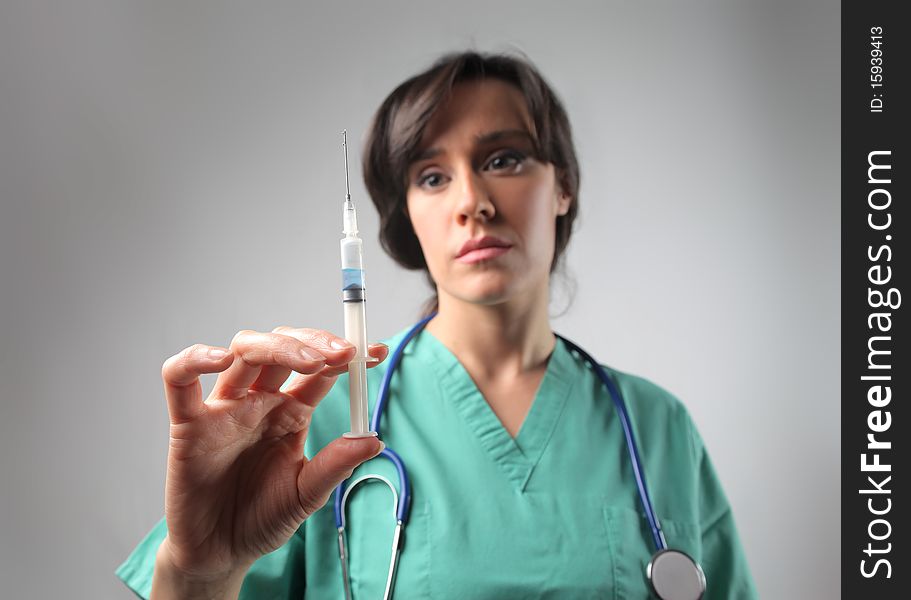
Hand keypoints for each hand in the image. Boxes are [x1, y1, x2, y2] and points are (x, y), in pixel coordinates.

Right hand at [152, 327, 386, 594]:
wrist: (221, 554)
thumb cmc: (262, 519)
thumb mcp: (306, 493)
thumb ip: (335, 465)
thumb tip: (375, 439)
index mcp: (291, 411)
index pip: (320, 369)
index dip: (347, 357)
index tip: (378, 353)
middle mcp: (259, 401)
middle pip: (283, 348)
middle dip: (315, 343)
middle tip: (345, 353)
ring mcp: (224, 409)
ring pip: (244, 352)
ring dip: (278, 346)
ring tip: (311, 360)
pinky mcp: (188, 424)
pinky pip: (179, 379)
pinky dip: (194, 359)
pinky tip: (220, 359)